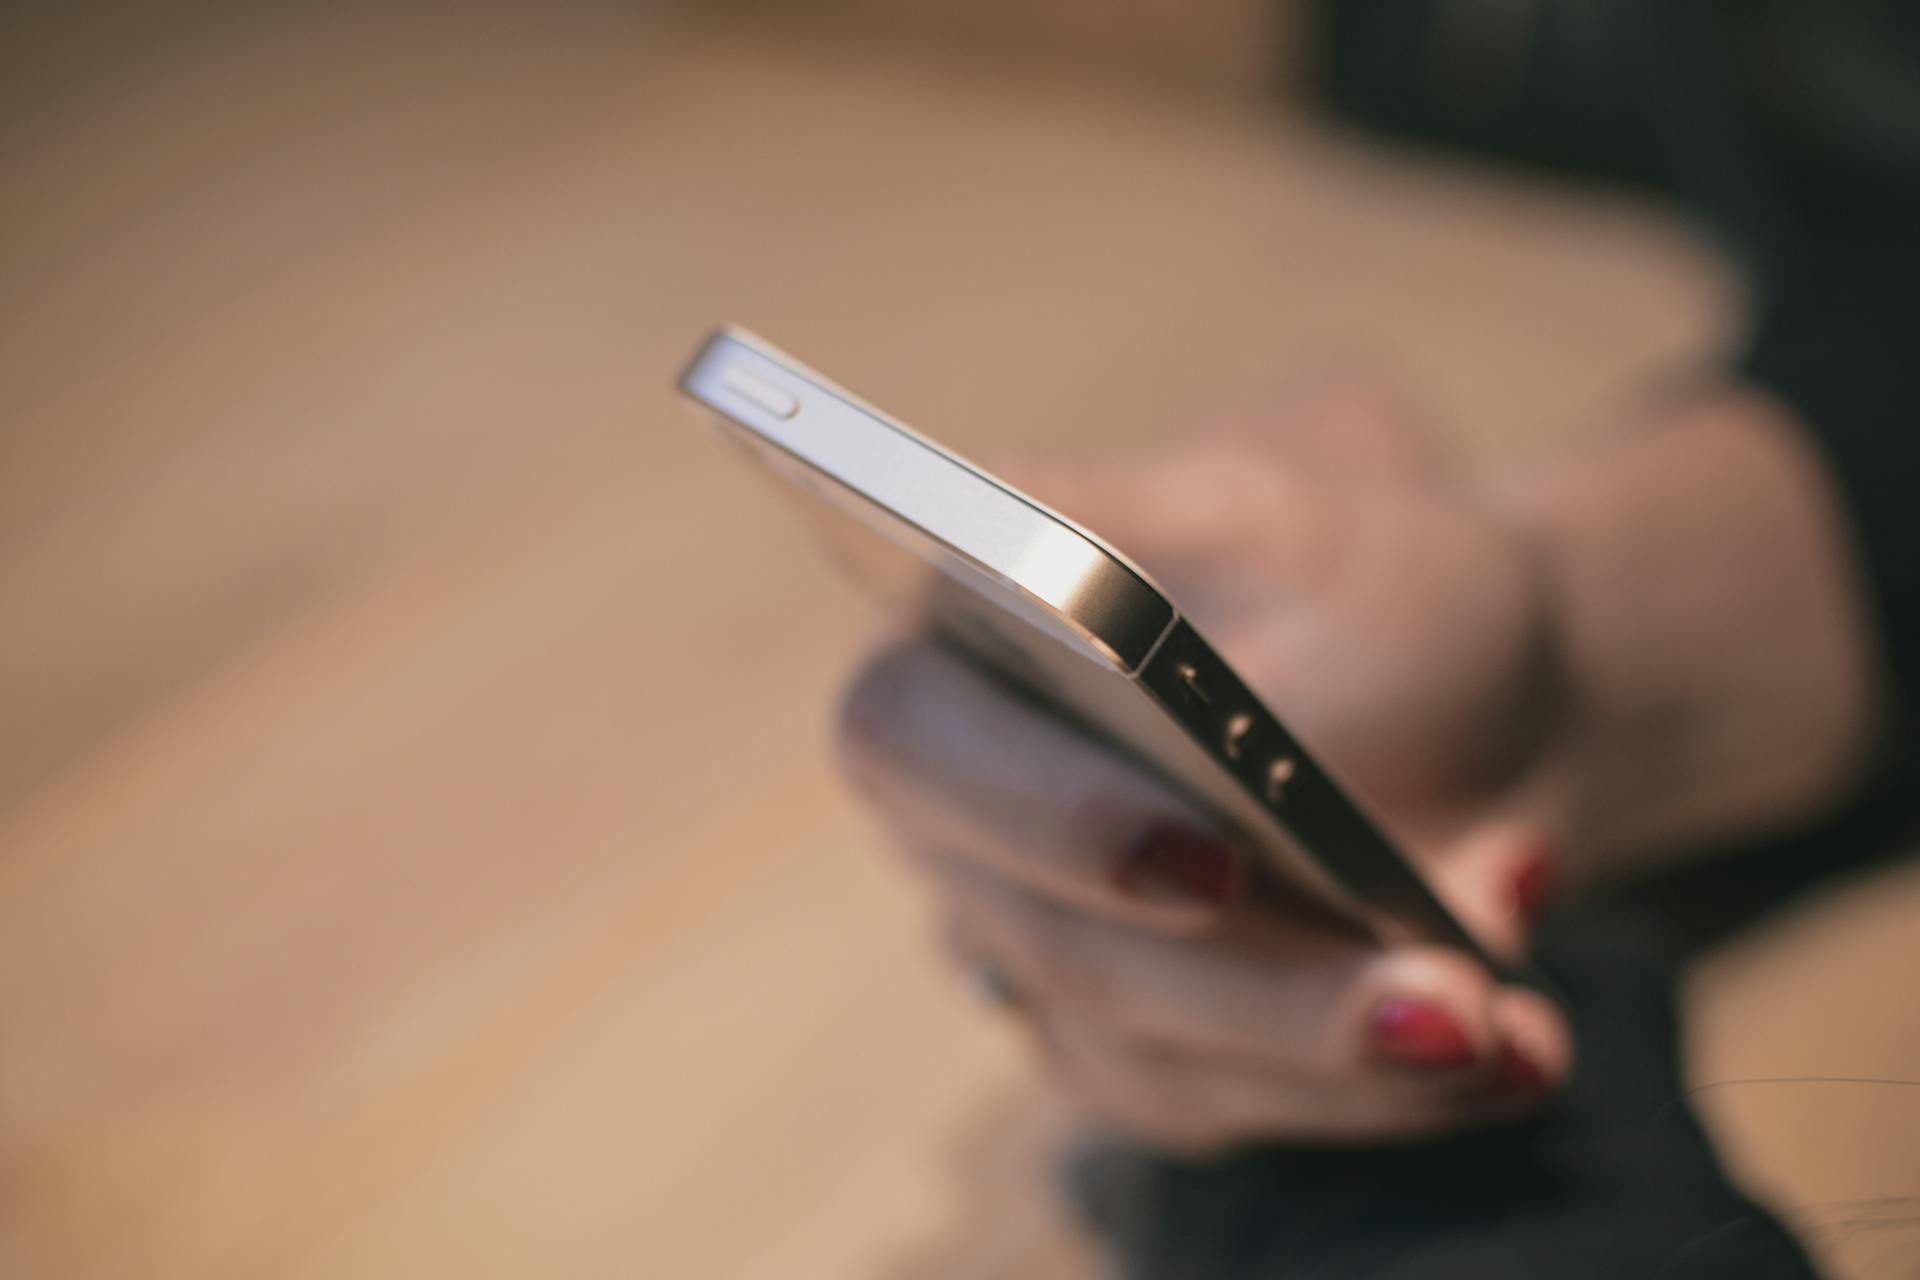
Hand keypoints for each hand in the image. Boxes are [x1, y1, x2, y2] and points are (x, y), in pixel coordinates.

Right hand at [837, 389, 1574, 1150]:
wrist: (1451, 687)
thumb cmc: (1354, 572)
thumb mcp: (1318, 517)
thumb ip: (1241, 616)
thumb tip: (1248, 737)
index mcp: (953, 638)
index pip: (910, 736)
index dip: (1041, 813)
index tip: (1209, 861)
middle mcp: (961, 813)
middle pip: (1050, 942)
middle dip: (1257, 988)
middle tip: (1440, 1002)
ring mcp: (1031, 941)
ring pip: (1143, 1053)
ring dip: (1338, 1060)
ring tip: (1508, 1030)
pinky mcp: (1122, 1042)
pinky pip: (1217, 1104)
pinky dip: (1370, 1093)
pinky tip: (1511, 1055)